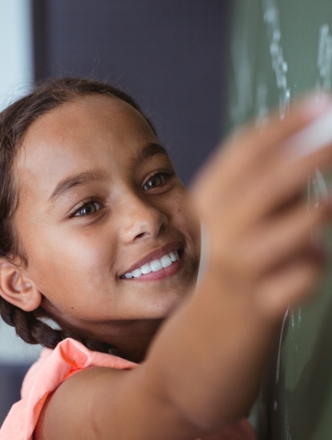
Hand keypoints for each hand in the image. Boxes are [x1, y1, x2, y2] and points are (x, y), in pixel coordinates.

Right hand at [192, 96, 331, 318]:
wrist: (216, 319)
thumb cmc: (237, 252)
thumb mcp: (239, 211)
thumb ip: (269, 179)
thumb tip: (316, 136)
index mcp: (211, 198)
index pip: (244, 150)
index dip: (286, 124)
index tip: (321, 104)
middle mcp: (220, 230)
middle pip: (266, 183)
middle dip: (311, 156)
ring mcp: (239, 267)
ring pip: (287, 234)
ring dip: (314, 214)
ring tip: (328, 203)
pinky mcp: (261, 302)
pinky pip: (302, 278)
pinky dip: (315, 265)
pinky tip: (313, 259)